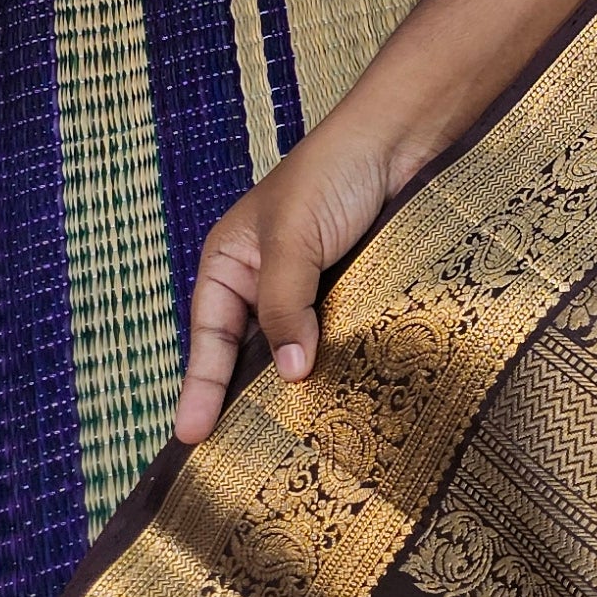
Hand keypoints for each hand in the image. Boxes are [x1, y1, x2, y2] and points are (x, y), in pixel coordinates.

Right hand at [175, 119, 402, 446]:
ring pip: (298, 351)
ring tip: (293, 445)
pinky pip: (342, 339)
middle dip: (245, 399)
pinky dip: (342, 368)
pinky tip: (345, 401)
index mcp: (231, 262)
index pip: (209, 337)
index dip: (200, 386)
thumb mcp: (294, 240)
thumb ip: (285, 305)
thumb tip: (287, 373)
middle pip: (250, 352)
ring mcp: (314, 289)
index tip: (190, 436)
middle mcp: (267, 281)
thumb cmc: (335, 173)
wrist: (406, 139)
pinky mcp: (358, 292)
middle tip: (238, 457)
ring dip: (299, 389)